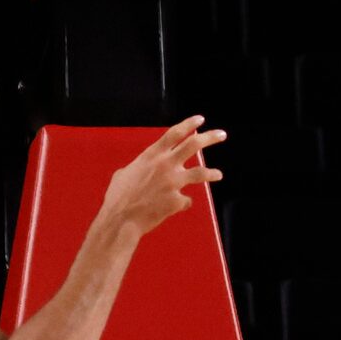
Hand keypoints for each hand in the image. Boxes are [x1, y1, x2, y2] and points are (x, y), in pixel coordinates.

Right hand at [102, 116, 225, 236]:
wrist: (121, 219)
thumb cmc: (118, 197)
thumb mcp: (124, 174)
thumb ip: (139, 168)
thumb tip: (140, 171)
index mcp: (152, 155)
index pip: (175, 133)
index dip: (189, 124)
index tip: (200, 120)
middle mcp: (165, 165)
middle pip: (193, 144)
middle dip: (210, 137)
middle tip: (222, 135)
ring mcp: (173, 183)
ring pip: (201, 172)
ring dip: (212, 172)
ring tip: (219, 174)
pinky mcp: (177, 201)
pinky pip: (185, 201)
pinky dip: (182, 203)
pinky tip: (179, 206)